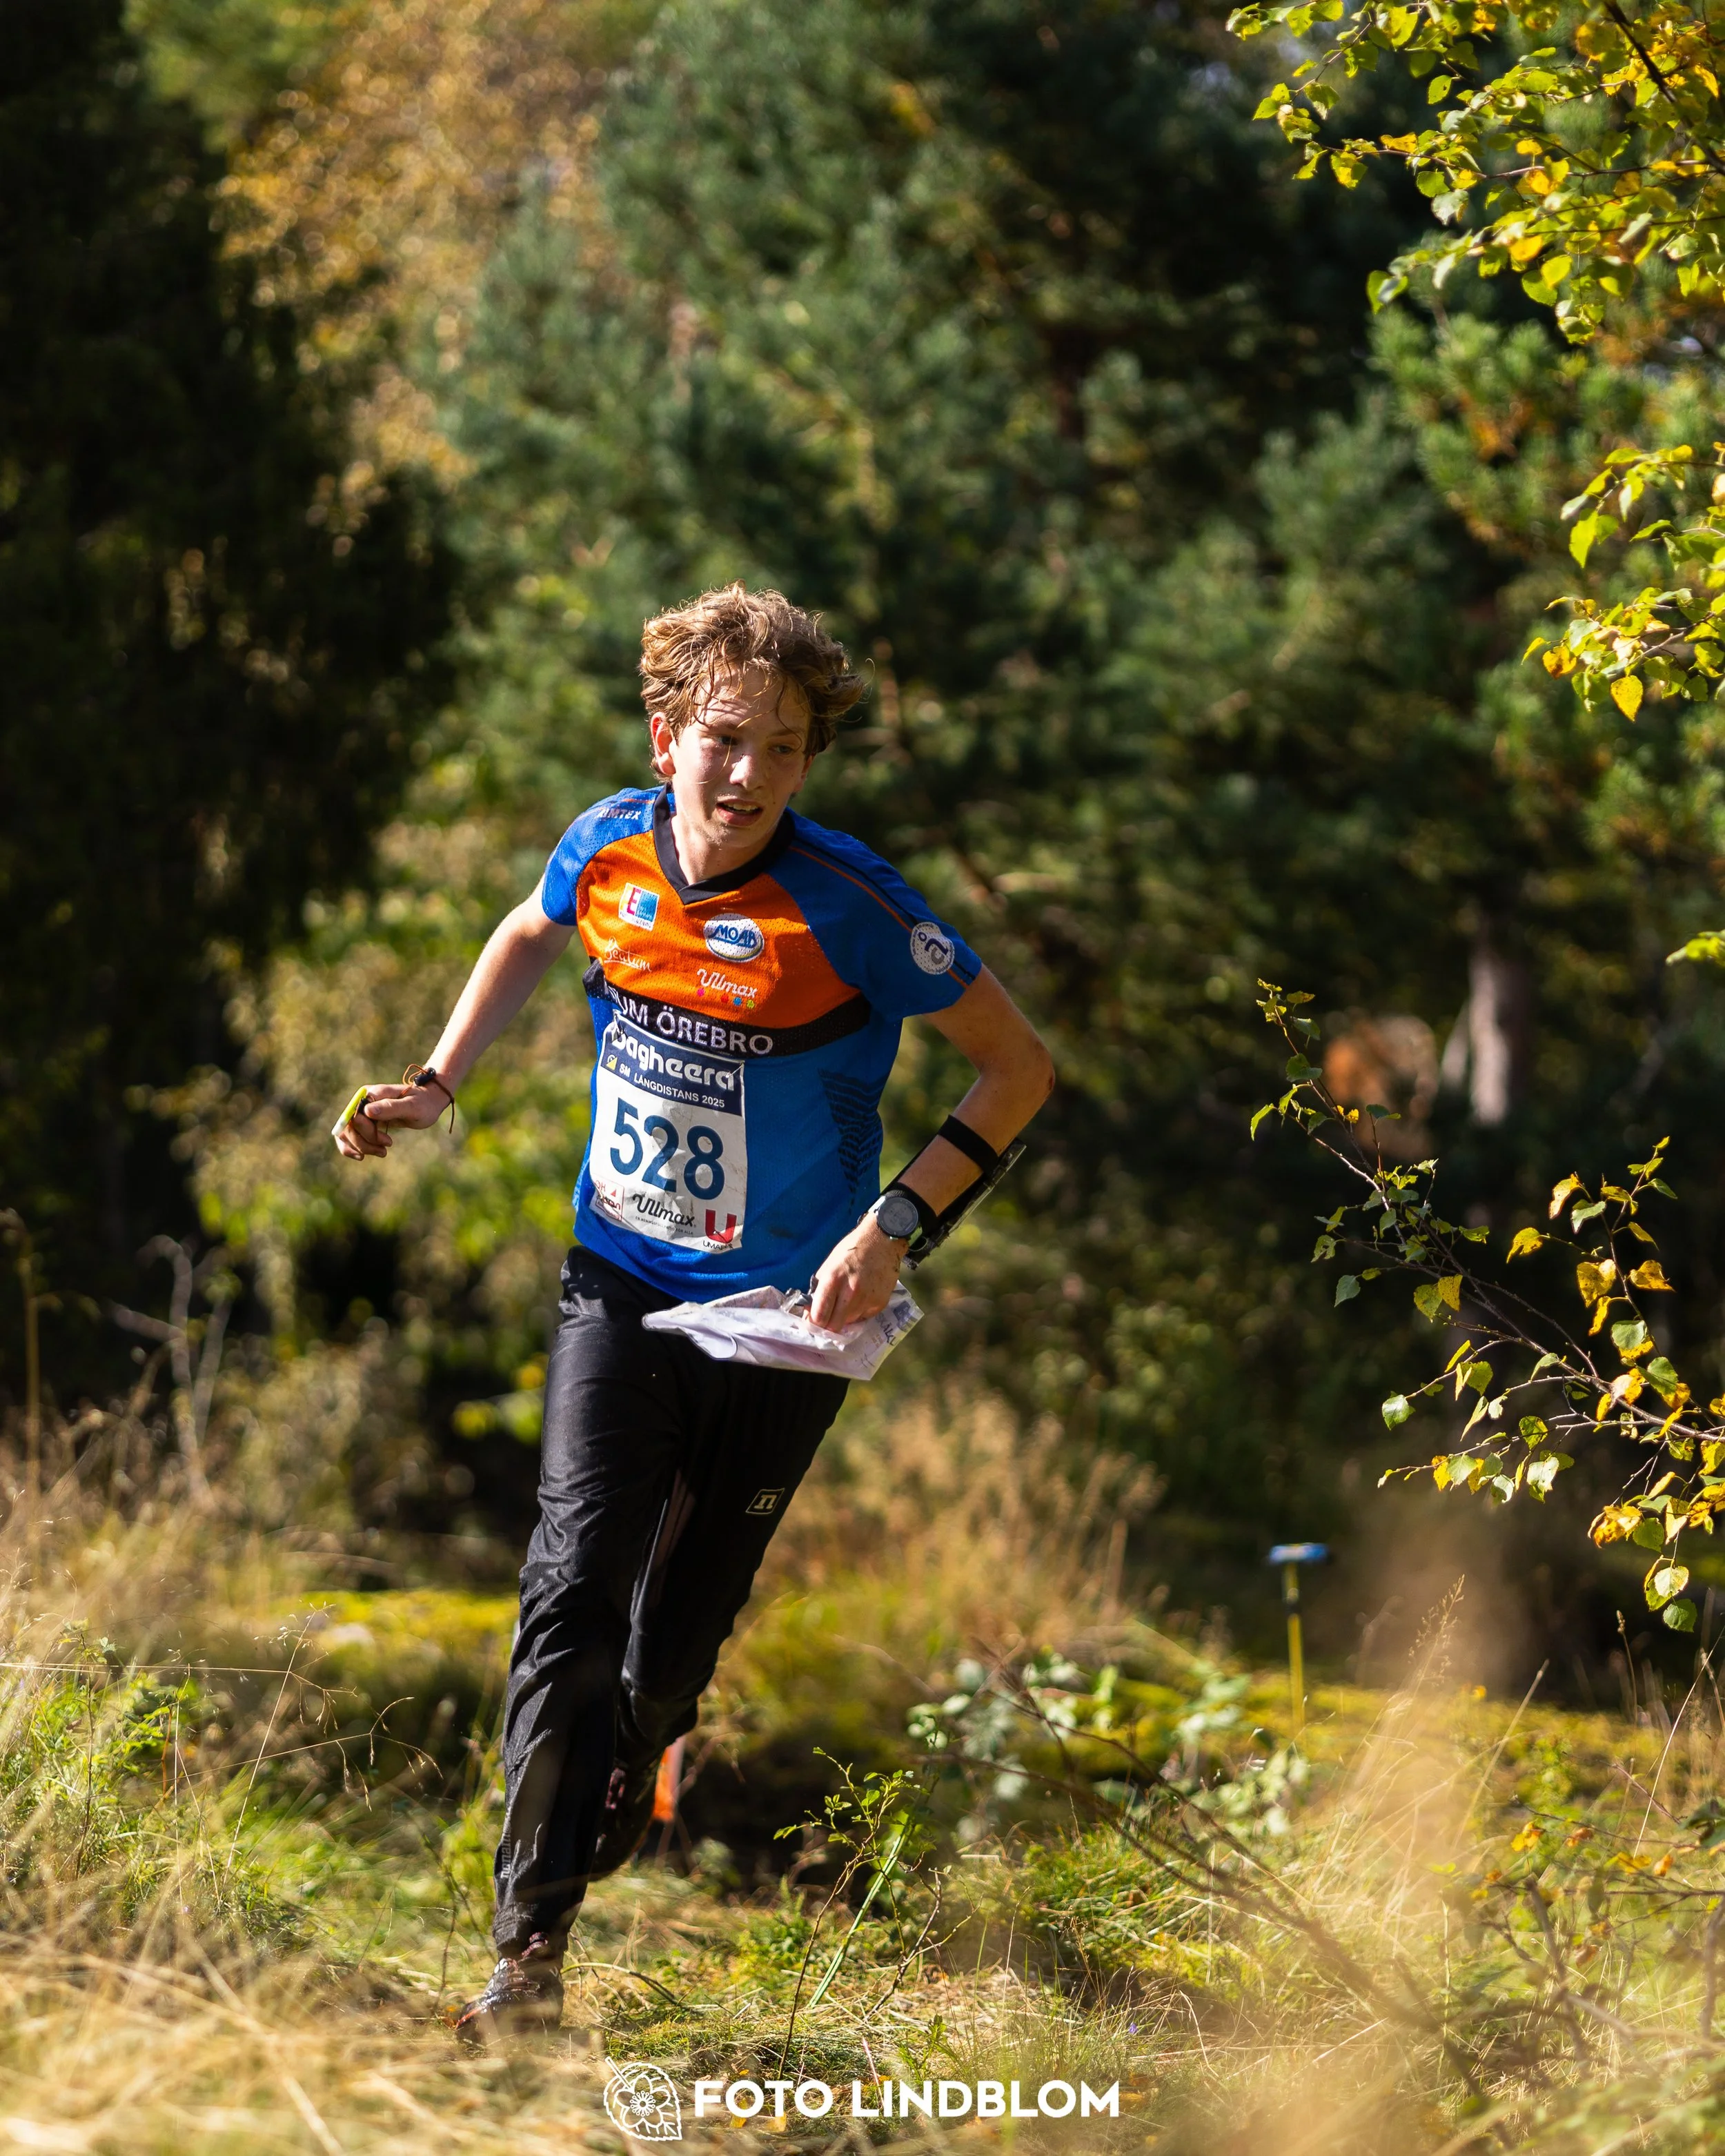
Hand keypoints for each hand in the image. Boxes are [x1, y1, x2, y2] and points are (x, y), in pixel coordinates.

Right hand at [331, 1082, 446, 1160]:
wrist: (428, 1103)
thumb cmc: (423, 1103)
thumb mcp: (412, 1107)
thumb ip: (390, 1108)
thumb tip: (367, 1111)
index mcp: (371, 1093)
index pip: (355, 1116)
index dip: (366, 1132)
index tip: (386, 1141)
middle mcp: (363, 1101)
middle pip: (349, 1126)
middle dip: (364, 1142)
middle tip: (386, 1149)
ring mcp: (363, 1111)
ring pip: (347, 1133)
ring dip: (361, 1147)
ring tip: (382, 1153)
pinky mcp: (365, 1121)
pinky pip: (350, 1135)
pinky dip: (353, 1147)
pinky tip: (362, 1156)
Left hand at [808, 1216, 904, 1331]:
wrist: (882, 1241)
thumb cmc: (851, 1251)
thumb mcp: (829, 1266)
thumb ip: (819, 1289)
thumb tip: (810, 1311)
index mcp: (832, 1280)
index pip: (819, 1316)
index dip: (813, 1323)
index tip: (813, 1322)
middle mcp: (850, 1292)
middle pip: (834, 1327)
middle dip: (828, 1326)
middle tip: (828, 1319)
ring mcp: (867, 1299)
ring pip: (849, 1322)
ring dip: (845, 1316)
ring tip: (848, 1300)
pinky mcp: (880, 1303)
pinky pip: (864, 1317)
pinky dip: (859, 1311)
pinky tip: (862, 1296)